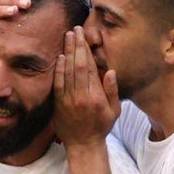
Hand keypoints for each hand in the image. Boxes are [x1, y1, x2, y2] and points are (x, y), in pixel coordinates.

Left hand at [54, 26, 119, 147]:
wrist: (83, 144)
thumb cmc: (101, 127)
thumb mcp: (115, 111)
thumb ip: (112, 91)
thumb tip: (111, 71)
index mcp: (97, 97)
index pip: (91, 68)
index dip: (87, 50)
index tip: (85, 37)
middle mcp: (82, 97)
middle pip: (78, 65)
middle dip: (76, 46)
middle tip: (75, 29)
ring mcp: (69, 100)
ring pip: (67, 71)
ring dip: (67, 52)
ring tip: (67, 36)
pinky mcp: (59, 104)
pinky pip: (58, 83)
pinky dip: (59, 69)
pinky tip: (60, 57)